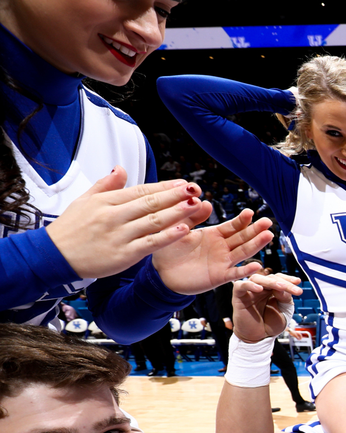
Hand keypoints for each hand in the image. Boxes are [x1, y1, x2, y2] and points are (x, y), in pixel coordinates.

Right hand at [44, 169, 208, 279]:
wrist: (54, 256)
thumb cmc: (70, 230)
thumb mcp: (84, 200)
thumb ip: (106, 185)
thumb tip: (121, 168)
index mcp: (106, 201)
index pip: (141, 190)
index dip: (164, 186)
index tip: (183, 183)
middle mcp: (114, 216)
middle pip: (150, 203)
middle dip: (175, 195)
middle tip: (195, 189)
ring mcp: (120, 235)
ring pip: (154, 221)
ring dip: (177, 212)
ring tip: (195, 205)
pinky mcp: (123, 254)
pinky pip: (150, 243)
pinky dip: (168, 236)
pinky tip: (184, 230)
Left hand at [151, 209, 276, 295]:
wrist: (160, 273)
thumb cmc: (168, 250)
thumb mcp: (178, 228)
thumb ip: (192, 217)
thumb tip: (205, 202)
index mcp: (213, 235)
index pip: (232, 226)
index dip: (242, 220)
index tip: (250, 212)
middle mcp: (221, 248)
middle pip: (242, 238)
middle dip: (255, 230)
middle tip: (268, 221)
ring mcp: (222, 262)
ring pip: (243, 252)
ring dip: (256, 245)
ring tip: (268, 236)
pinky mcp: (219, 277)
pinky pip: (234, 274)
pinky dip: (245, 271)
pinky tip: (256, 266)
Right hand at [231, 273, 301, 341]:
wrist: (259, 338)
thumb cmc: (271, 324)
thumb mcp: (284, 311)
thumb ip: (285, 298)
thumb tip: (281, 287)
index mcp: (272, 290)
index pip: (279, 279)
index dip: (288, 279)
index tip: (298, 282)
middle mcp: (260, 288)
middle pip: (270, 278)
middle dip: (283, 282)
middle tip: (294, 289)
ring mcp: (249, 292)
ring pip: (257, 278)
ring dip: (270, 281)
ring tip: (281, 287)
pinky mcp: (238, 297)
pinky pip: (240, 286)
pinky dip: (249, 285)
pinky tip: (260, 289)